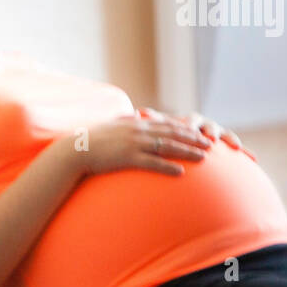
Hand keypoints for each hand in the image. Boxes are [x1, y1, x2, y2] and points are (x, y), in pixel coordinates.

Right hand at [75, 113, 212, 176]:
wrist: (77, 149)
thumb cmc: (93, 139)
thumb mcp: (113, 124)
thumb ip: (127, 119)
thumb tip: (136, 113)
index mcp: (137, 123)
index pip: (167, 124)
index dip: (186, 129)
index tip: (199, 133)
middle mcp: (139, 131)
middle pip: (172, 134)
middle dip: (193, 139)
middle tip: (210, 144)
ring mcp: (134, 144)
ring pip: (167, 147)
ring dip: (187, 151)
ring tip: (203, 157)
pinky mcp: (128, 158)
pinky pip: (152, 163)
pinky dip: (167, 167)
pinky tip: (180, 172)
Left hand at [137, 107, 256, 160]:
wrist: (184, 137)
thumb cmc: (170, 133)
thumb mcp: (161, 128)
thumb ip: (153, 121)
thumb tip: (139, 111)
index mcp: (188, 121)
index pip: (189, 121)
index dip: (189, 124)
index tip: (189, 128)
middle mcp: (205, 125)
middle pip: (209, 125)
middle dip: (210, 130)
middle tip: (210, 136)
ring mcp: (217, 134)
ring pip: (224, 134)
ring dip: (228, 139)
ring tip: (233, 146)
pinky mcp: (226, 144)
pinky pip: (236, 149)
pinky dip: (245, 152)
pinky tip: (253, 158)